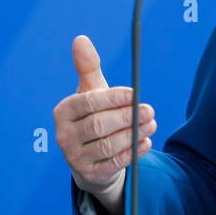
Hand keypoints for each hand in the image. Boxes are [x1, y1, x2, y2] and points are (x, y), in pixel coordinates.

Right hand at [53, 34, 157, 197]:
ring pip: (108, 145)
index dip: (114, 97)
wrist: (91, 157)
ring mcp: (74, 158)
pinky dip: (132, 153)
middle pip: (99, 125)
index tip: (136, 93)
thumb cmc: (94, 115)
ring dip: (133, 134)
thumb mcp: (91, 91)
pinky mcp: (89, 175)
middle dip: (127, 116)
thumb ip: (88, 67)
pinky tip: (146, 142)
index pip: (89, 102)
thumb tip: (81, 39)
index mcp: (63, 111)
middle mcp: (64, 135)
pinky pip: (114, 164)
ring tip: (152, 124)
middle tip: (150, 110)